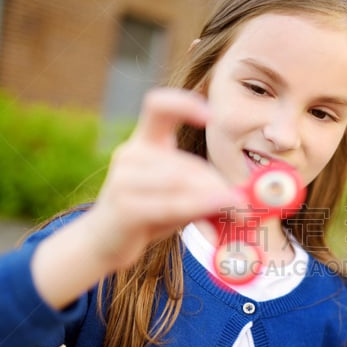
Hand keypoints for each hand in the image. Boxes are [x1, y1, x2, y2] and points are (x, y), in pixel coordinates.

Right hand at [32, 88, 244, 308]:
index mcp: (143, 142)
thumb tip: (241, 199)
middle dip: (216, 183)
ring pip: (180, 182)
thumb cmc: (147, 215)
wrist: (104, 243)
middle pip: (184, 163)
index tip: (210, 116)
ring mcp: (123, 180)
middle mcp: (130, 154)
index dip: (184, 104)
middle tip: (242, 201)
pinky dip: (199, 206)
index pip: (158, 106)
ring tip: (235, 209)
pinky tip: (221, 208)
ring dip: (212, 196)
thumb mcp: (178, 198)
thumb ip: (204, 193)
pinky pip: (170, 204)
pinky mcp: (124, 207)